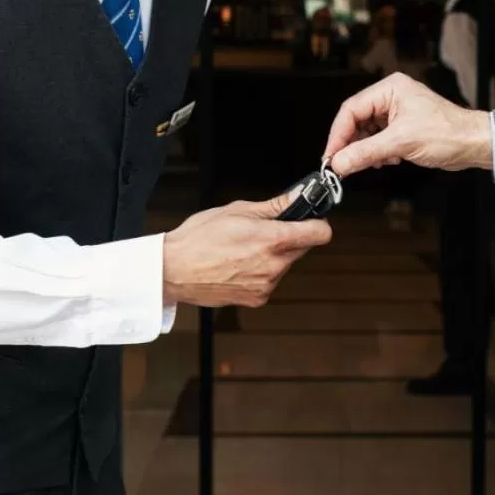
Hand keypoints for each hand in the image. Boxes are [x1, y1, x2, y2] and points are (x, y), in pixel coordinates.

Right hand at [162, 192, 331, 307]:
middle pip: (302, 248)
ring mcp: (267, 285)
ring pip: (285, 265)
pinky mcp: (258, 299)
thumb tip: (299, 195)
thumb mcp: (238, 210)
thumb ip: (275, 206)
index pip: (320, 234)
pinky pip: (270, 280)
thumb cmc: (199, 238)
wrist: (174, 270)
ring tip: (243, 249)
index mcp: (273, 240)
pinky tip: (238, 265)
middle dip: (290, 238)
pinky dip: (261, 272)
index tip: (310, 219)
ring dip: (273, 256)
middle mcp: (274, 266)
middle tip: (264, 231)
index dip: (318, 223)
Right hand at [322, 72, 492, 176]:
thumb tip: (339, 163)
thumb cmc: (449, 133)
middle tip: (342, 164)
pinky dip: (378, 153)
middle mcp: (392, 97)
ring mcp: (397, 112)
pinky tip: (387, 160)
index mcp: (390, 89)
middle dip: (351, 144)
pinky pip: (379, 140)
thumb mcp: (401, 143)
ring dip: (366, 150)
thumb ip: (366, 153)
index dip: (338, 135)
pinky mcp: (403, 128)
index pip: (351, 110)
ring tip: (372, 162)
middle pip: (356, 121)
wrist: (474, 144)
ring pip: (367, 132)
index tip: (331, 156)